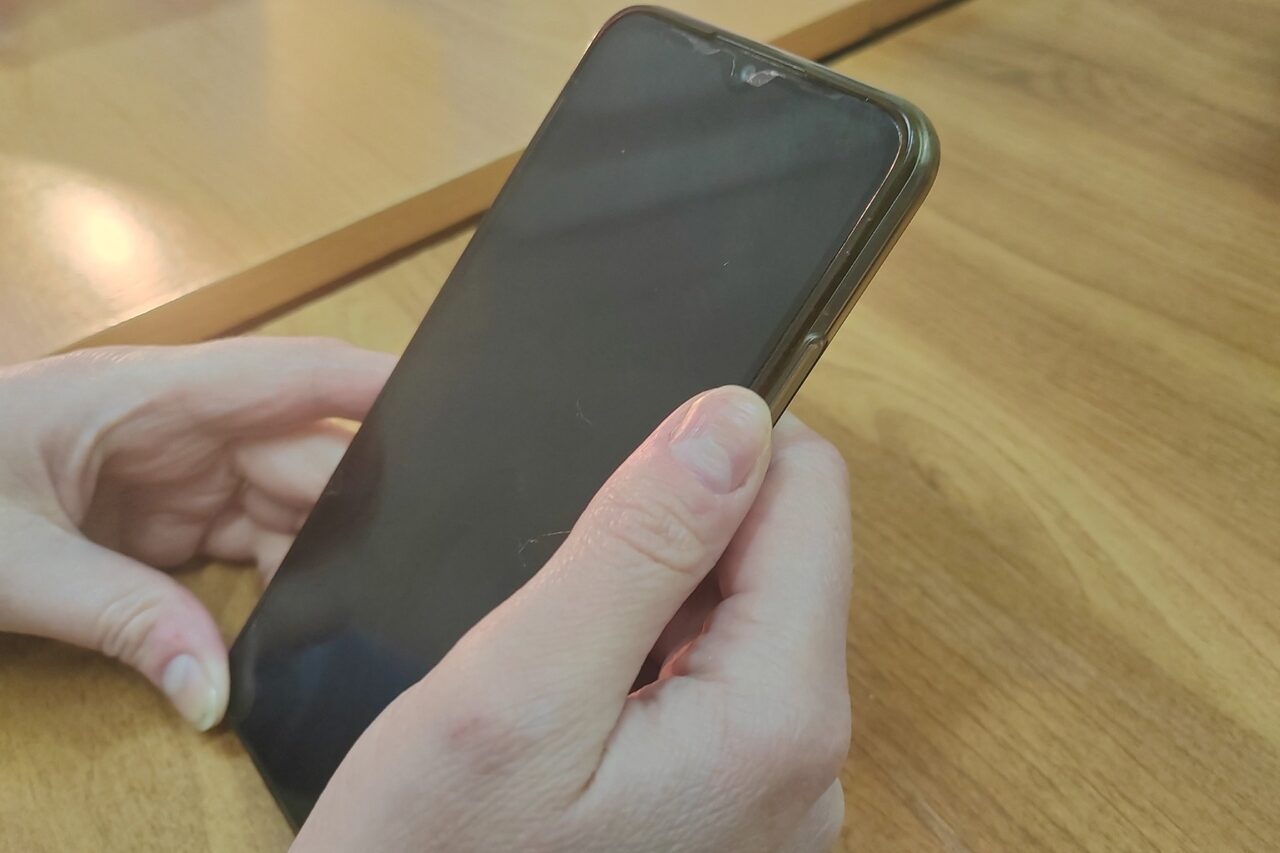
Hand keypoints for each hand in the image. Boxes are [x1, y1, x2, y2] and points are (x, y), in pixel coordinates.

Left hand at [0, 338, 393, 729]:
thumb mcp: (8, 560)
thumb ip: (121, 619)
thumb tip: (214, 695)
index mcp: (152, 394)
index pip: (297, 375)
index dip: (384, 389)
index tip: (463, 415)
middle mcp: (181, 425)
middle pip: (307, 457)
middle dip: (362, 510)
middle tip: (419, 570)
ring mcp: (175, 473)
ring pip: (287, 509)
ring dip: (320, 561)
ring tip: (363, 609)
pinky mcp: (162, 521)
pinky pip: (246, 548)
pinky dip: (274, 589)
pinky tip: (300, 626)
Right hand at [298, 387, 853, 852]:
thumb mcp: (520, 684)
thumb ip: (640, 543)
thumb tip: (732, 420)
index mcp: (779, 719)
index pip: (810, 499)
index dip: (724, 443)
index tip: (631, 447)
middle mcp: (806, 763)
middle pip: (784, 556)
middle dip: (684, 528)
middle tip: (570, 565)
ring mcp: (773, 791)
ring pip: (747, 613)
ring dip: (664, 590)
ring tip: (567, 635)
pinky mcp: (733, 805)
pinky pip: (720, 680)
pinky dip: (657, 649)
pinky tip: (584, 686)